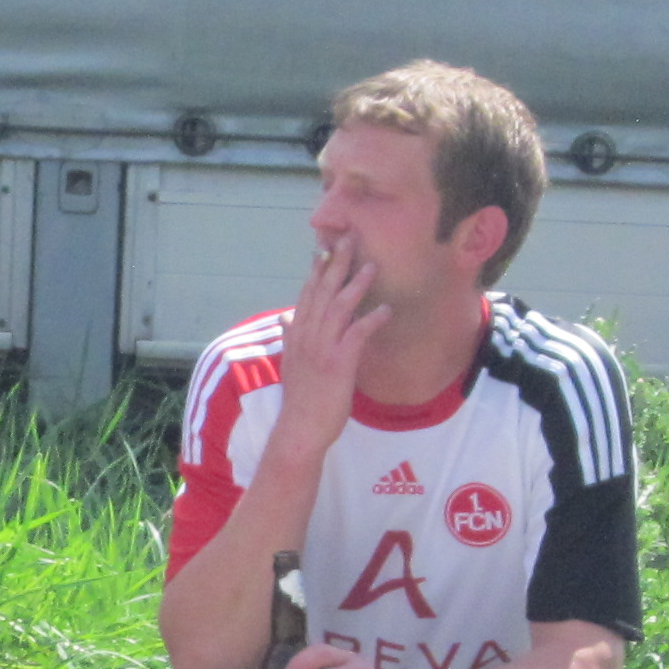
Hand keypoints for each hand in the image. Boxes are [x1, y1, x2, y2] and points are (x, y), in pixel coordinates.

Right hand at [273, 238, 388, 461]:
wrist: (299, 429)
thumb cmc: (300, 400)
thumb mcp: (290, 363)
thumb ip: (289, 338)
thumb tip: (283, 317)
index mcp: (297, 335)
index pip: (307, 294)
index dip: (317, 270)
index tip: (326, 248)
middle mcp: (307, 336)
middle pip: (323, 292)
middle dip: (337, 264)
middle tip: (350, 239)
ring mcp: (322, 348)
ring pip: (339, 308)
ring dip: (356, 285)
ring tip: (372, 265)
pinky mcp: (338, 363)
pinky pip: (357, 335)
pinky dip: (371, 320)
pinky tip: (385, 309)